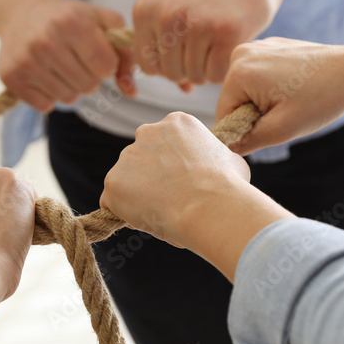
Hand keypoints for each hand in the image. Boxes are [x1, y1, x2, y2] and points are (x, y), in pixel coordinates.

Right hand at [0, 0, 134, 111]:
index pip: (106, 67)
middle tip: (77, 60)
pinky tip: (44, 75)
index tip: (97, 55)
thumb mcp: (102, 22)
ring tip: (61, 67)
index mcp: (73, 22)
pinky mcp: (10, 76)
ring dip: (71, 87)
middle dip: (90, 77)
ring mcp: (26, 60)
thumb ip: (124, 53)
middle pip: (89, 86)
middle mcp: (46, 40)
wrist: (21, 11)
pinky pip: (45, 106)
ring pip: (68, 98)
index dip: (106, 65)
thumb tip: (131, 92)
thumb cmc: (69, 18)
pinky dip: (49, 95)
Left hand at [100, 113, 289, 278]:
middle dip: (151, 178)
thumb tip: (219, 163)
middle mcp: (146, 132)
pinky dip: (124, 213)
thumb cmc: (228, 185)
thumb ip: (216, 157)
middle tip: (170, 200)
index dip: (172, 166)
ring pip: (127, 180)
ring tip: (162, 213)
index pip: (164, 143)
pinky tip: (145, 221)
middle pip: (142, 158)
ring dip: (137, 196)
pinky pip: (112, 202)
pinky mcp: (113, 182)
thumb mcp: (231, 159)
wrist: (209, 205)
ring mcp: (126, 157)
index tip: (182, 182)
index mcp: (176, 122)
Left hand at [132, 0, 286, 86]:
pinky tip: (230, 45)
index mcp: (146, 9)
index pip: (147, 65)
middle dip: (189, 68)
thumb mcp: (172, 8)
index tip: (184, 51)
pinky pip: (216, 75)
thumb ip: (163, 45)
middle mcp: (166, 15)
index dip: (167, 65)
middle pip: (170, 73)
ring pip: (194, 76)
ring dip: (208, 68)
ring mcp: (196, 24)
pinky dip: (225, 68)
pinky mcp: (226, 32)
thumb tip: (181, 88)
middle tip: (206, 47)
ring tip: (217, 42)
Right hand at [217, 38, 343, 154]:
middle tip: (285, 113)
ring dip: (262, 100)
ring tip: (291, 98)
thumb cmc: (322, 98)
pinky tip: (294, 86)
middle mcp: (241, 54)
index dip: (244, 129)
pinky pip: (257, 75)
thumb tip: (226, 147)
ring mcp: (255, 46)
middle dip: (253, 112)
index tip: (273, 126)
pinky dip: (270, 85)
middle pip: (232, 99)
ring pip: (244, 88)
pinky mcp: (268, 45)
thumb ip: (247, 141)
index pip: (224, 114)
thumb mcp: (282, 129)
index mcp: (239, 73)